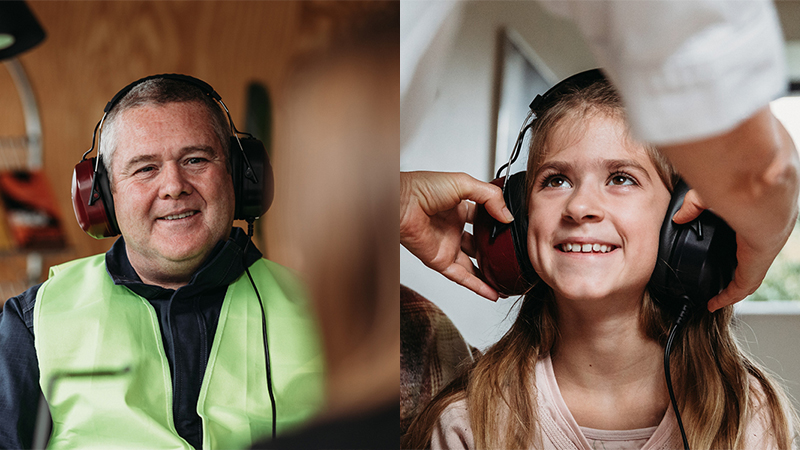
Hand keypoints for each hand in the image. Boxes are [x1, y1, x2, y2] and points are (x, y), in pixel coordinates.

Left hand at [400, 171, 512, 299]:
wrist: (401, 203)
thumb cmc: (422, 188)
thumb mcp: (464, 183)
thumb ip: (490, 197)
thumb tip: (507, 216)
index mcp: (459, 208)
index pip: (484, 217)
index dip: (498, 222)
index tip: (514, 227)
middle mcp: (453, 228)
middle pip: (479, 243)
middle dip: (495, 250)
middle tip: (514, 256)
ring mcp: (448, 246)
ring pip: (473, 264)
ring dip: (489, 273)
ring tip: (507, 280)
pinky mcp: (440, 261)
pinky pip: (462, 277)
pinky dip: (478, 286)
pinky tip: (493, 292)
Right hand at [673, 187, 784, 311]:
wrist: (761, 196)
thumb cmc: (742, 188)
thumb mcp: (710, 195)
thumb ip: (693, 205)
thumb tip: (679, 217)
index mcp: (757, 219)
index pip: (747, 237)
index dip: (736, 246)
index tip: (722, 251)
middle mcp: (762, 240)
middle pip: (747, 261)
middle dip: (735, 271)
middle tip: (717, 280)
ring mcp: (760, 255)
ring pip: (746, 277)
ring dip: (732, 288)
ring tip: (716, 296)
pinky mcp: (755, 268)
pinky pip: (741, 289)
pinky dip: (727, 297)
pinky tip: (713, 303)